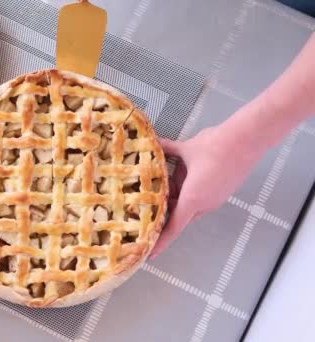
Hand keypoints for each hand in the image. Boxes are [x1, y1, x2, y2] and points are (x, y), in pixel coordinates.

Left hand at [150, 126, 264, 257]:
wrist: (247, 138)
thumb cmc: (217, 146)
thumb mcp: (186, 149)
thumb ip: (166, 150)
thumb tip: (151, 144)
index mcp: (193, 199)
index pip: (174, 227)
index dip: (160, 241)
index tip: (149, 253)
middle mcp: (205, 203)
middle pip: (179, 215)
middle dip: (163, 213)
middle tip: (144, 211)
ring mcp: (215, 198)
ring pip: (188, 204)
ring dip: (175, 198)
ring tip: (156, 188)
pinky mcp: (222, 191)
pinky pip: (199, 197)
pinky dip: (186, 190)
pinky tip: (177, 175)